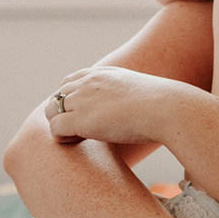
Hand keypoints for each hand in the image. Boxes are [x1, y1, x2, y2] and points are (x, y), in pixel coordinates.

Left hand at [45, 67, 177, 143]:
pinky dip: (62, 137)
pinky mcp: (80, 119)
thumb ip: (133, 97)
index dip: (72, 100)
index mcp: (102, 74)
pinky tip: (79, 142)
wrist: (167, 109)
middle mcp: (88, 82)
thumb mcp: (145, 93)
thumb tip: (143, 109)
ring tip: (79, 138)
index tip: (84, 116)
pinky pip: (55, 128)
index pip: (71, 82)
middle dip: (64, 114)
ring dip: (60, 125)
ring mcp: (82, 99)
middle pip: (58, 96)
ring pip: (51, 111)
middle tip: (81, 131)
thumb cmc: (164, 107)